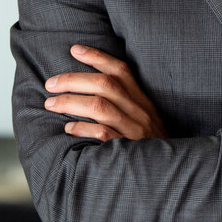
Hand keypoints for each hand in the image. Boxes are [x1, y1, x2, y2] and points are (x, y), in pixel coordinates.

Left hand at [44, 45, 167, 141]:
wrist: (171, 171)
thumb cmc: (151, 144)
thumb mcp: (145, 117)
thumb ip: (125, 102)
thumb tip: (90, 87)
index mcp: (142, 100)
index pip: (120, 70)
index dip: (97, 57)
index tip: (75, 49)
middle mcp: (138, 111)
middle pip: (105, 85)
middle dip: (73, 80)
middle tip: (51, 84)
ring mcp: (133, 130)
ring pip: (100, 107)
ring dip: (71, 102)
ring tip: (51, 104)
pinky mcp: (127, 150)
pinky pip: (103, 134)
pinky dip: (83, 128)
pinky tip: (68, 129)